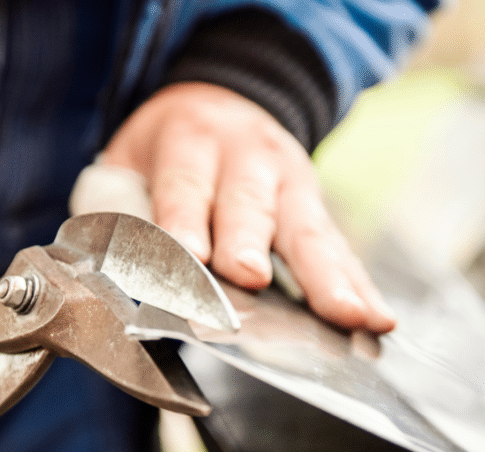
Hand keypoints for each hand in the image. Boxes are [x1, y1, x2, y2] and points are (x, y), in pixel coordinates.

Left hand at [101, 82, 395, 332]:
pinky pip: (341, 252)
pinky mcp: (317, 211)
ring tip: (348, 315)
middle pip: (248, 205)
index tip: (188, 257)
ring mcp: (290, 183)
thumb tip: (105, 270)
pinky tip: (379, 317)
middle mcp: (247, 158)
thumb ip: (119, 209)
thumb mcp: (131, 160)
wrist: (225, 102)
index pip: (183, 185)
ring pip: (308, 232)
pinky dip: (360, 286)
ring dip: (327, 277)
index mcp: (191, 140)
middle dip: (248, 242)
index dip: (184, 221)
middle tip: (248, 278)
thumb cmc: (169, 152)